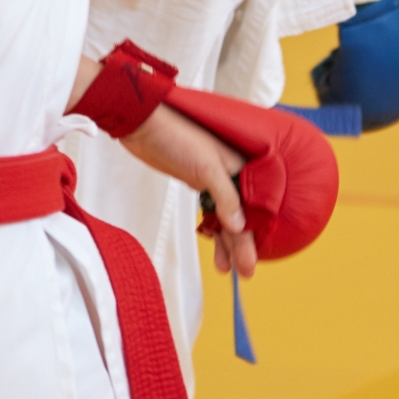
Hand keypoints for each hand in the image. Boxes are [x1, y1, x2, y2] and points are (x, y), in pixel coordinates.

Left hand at [122, 104, 257, 277]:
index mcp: (242, 165)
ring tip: (227, 269)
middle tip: (244, 274)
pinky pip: (212, 211)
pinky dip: (214, 228)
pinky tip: (215, 245)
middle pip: (242, 215)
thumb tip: (240, 227)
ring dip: (227, 242)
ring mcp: (214, 179)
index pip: (254, 207)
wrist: (144, 124)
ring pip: (226, 216)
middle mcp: (233, 173)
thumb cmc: (177, 137)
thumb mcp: (207, 167)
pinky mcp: (198, 181)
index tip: (251, 261)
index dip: (253, 236)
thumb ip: (226, 197)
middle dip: (242, 245)